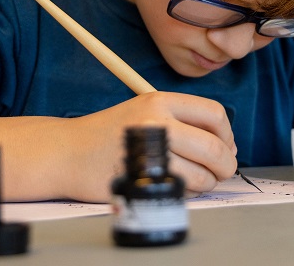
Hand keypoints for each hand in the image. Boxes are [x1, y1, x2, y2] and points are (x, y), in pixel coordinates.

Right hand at [62, 91, 237, 201]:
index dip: (227, 134)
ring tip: (197, 181)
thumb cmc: (108, 133)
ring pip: (202, 174)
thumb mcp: (143, 110)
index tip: (225, 146)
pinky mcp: (142, 178)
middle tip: (221, 171)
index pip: (214, 114)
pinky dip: (188, 193)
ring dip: (208, 183)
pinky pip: (182, 190)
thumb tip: (225, 144)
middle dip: (225, 164)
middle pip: (214, 146)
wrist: (66, 152)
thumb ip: (181, 120)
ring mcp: (148, 152)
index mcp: (159, 101)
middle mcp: (156, 122)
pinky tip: (177, 185)